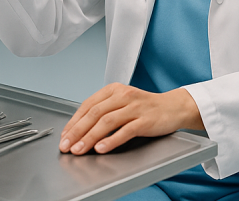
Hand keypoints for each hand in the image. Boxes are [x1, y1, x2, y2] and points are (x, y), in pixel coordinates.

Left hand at [59, 84, 204, 154]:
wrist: (174, 107)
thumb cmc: (145, 108)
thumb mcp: (123, 103)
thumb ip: (104, 112)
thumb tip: (80, 130)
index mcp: (114, 90)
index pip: (88, 105)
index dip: (73, 122)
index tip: (64, 136)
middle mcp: (123, 95)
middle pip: (94, 113)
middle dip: (77, 131)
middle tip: (66, 145)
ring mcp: (135, 107)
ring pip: (107, 122)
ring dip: (89, 137)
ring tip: (79, 149)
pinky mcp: (145, 120)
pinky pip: (125, 130)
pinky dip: (111, 140)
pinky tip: (101, 148)